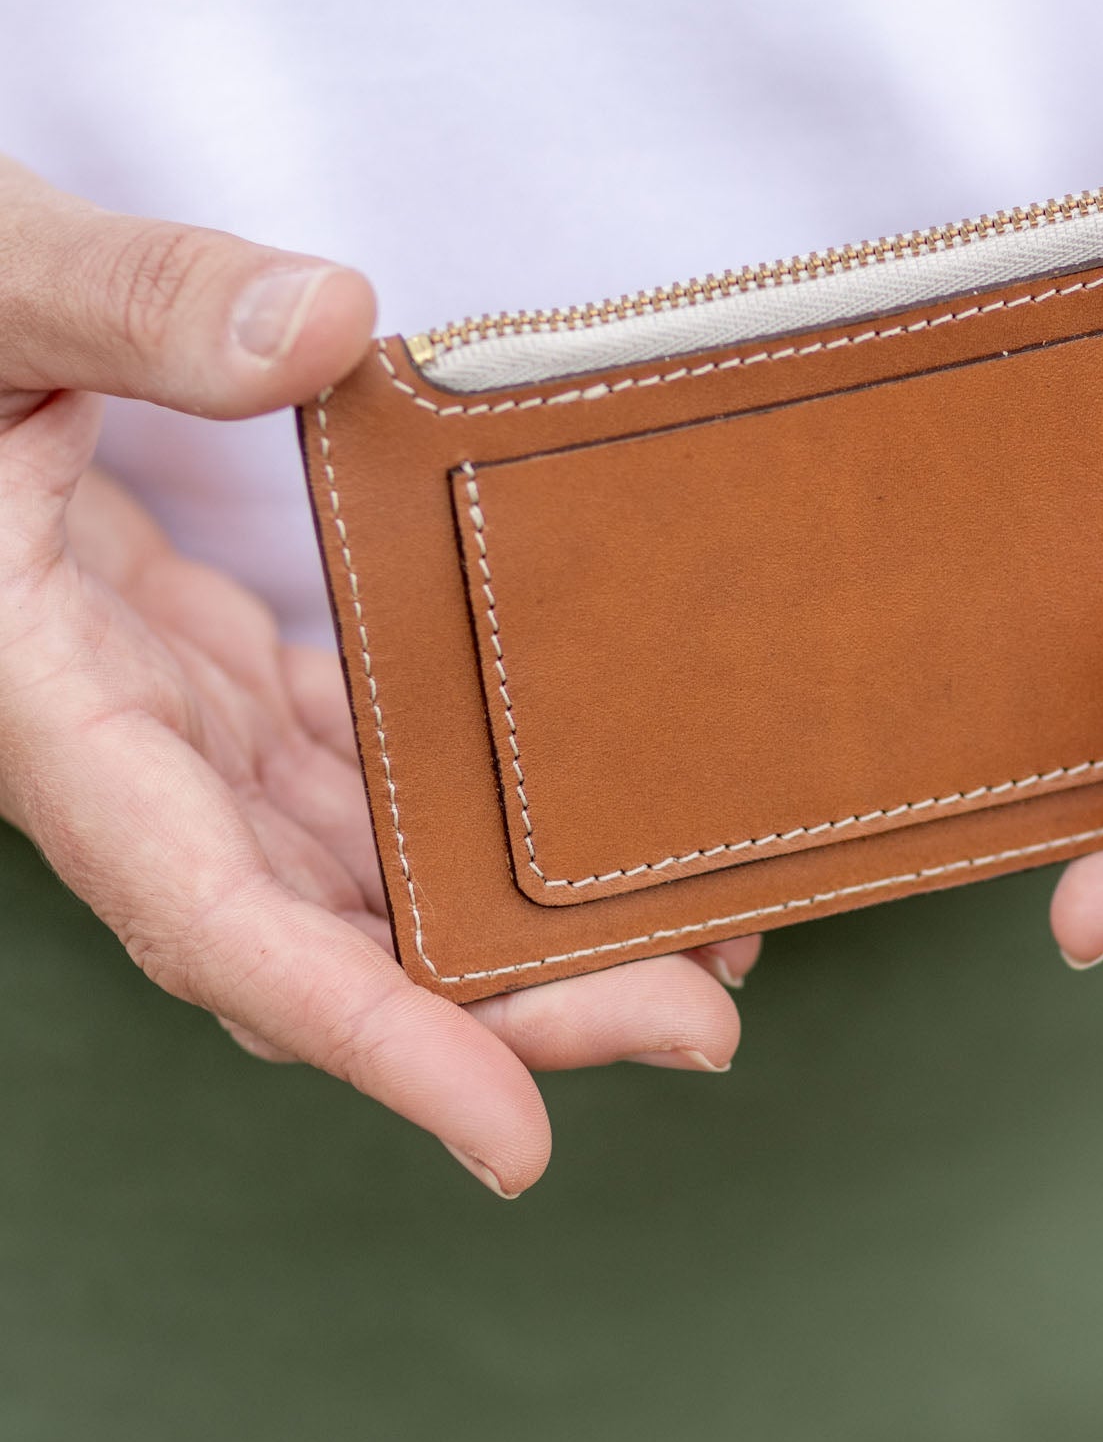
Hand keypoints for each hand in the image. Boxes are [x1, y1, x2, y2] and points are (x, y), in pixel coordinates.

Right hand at [0, 157, 758, 1194]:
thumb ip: (125, 304)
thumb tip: (327, 325)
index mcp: (44, 705)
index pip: (215, 922)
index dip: (368, 1038)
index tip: (513, 1137)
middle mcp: (119, 755)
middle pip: (324, 936)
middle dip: (507, 1006)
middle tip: (698, 1022)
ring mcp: (168, 727)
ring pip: (351, 875)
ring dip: (504, 923)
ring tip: (683, 929)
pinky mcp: (204, 681)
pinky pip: (346, 780)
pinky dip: (455, 819)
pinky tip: (565, 816)